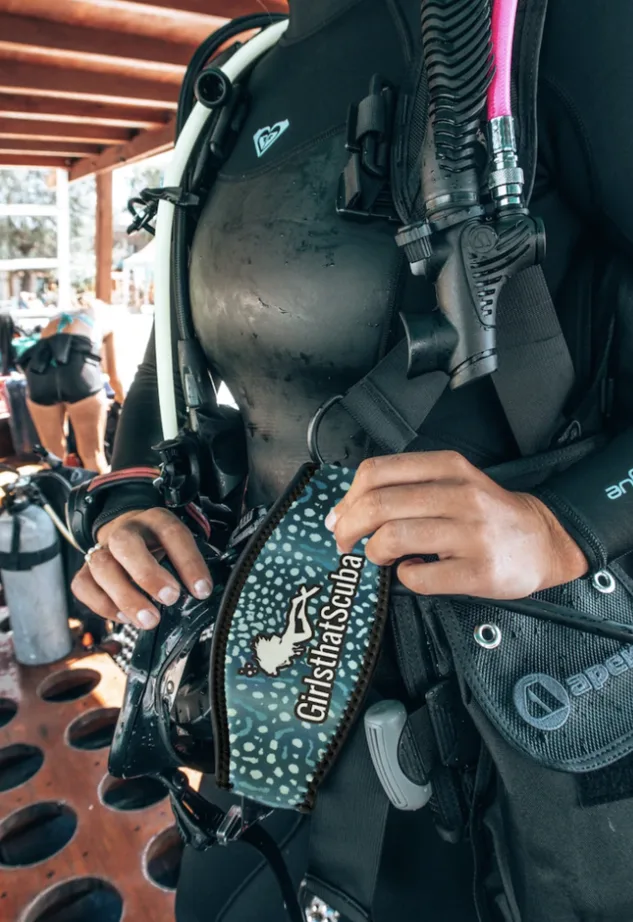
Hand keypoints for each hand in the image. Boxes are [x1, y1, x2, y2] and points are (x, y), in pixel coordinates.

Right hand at [71, 508, 212, 629]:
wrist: (125, 530)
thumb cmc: (157, 543)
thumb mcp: (177, 544)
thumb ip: (186, 563)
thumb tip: (199, 594)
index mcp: (155, 520)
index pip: (172, 533)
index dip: (188, 562)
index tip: (201, 590)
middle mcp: (125, 530)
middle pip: (125, 544)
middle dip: (148, 575)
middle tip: (170, 599)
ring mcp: (101, 548)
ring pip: (102, 567)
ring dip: (125, 597)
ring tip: (149, 621)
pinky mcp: (85, 568)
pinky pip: (84, 586)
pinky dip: (103, 606)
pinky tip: (125, 618)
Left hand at [326, 451, 587, 598]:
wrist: (544, 540)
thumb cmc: (486, 513)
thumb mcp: (452, 482)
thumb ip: (405, 488)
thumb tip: (345, 511)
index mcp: (447, 467)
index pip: (377, 472)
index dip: (347, 498)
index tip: (339, 517)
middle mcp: (460, 494)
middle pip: (378, 505)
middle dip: (349, 528)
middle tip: (344, 543)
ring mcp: (471, 533)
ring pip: (393, 538)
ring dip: (374, 552)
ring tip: (380, 557)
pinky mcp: (478, 571)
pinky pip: (419, 577)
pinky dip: (404, 577)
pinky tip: (412, 572)